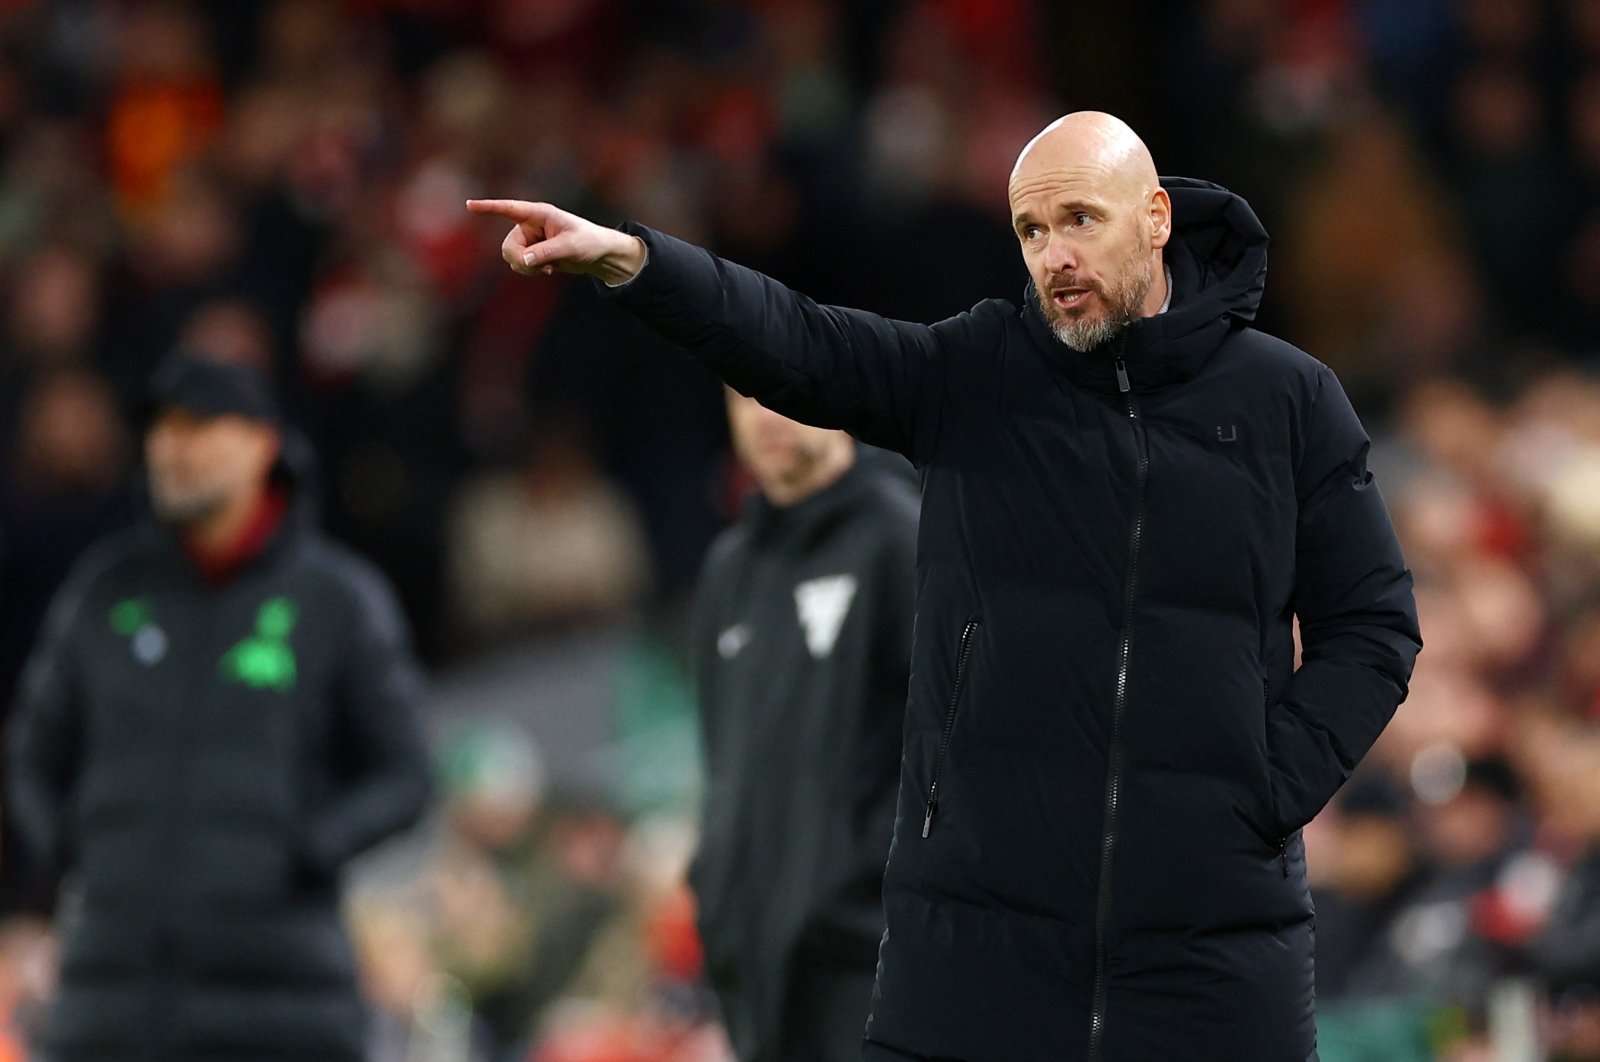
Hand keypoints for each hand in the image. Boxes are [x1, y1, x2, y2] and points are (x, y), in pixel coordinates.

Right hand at [465, 199, 646, 284]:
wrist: (598, 254)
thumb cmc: (588, 242)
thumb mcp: (570, 247)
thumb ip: (546, 252)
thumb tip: (524, 260)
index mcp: (539, 214)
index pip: (509, 209)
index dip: (489, 208)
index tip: (470, 205)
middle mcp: (530, 225)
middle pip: (508, 246)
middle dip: (521, 261)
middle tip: (541, 269)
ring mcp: (529, 239)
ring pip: (512, 258)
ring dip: (527, 268)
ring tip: (549, 268)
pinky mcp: (532, 252)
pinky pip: (520, 265)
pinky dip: (530, 271)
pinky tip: (548, 269)